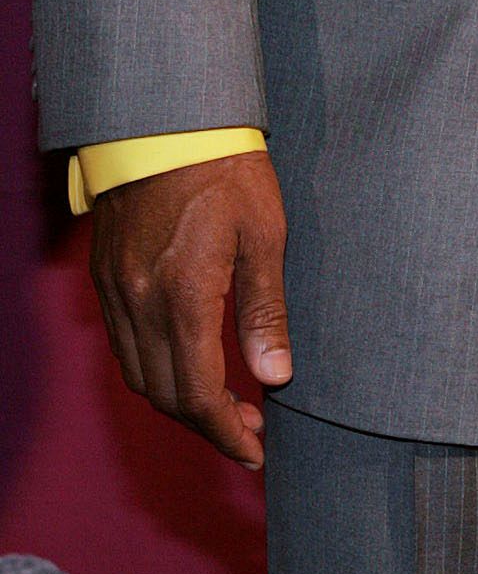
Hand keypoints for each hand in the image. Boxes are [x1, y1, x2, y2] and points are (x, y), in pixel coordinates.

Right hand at [90, 153, 290, 470]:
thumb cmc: (226, 171)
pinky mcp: (106, 277)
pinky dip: (155, 370)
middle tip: (249, 432)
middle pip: (165, 395)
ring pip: (139, 375)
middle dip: (207, 426)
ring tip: (226, 405)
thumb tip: (275, 376)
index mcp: (184, 297)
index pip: (199, 394)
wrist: (166, 122)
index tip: (255, 450)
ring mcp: (116, 291)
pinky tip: (189, 364)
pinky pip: (124, 346)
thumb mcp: (265, 236)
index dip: (227, 433)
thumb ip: (265, 311)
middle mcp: (139, 303)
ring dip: (179, 402)